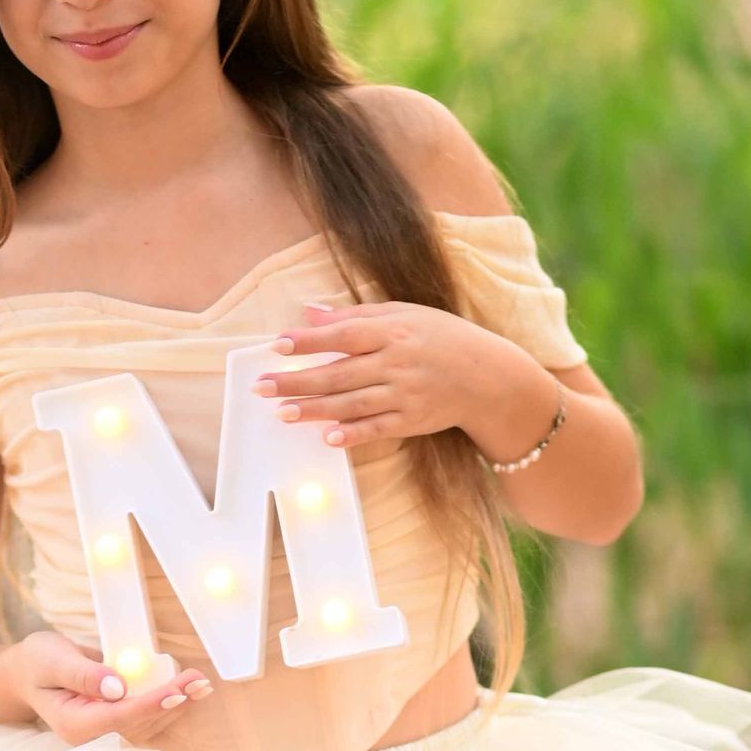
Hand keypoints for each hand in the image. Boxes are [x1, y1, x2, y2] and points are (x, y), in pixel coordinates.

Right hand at [1, 628, 214, 746]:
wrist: (27, 673)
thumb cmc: (37, 663)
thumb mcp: (52, 660)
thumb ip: (83, 674)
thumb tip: (117, 687)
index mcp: (74, 725)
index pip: (120, 718)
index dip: (151, 704)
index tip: (178, 690)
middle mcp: (92, 737)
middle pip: (140, 724)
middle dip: (172, 703)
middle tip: (201, 682)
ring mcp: (105, 732)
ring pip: (149, 724)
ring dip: (177, 705)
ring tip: (202, 684)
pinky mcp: (116, 723)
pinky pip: (147, 717)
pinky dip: (169, 703)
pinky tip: (188, 689)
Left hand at [255, 298, 537, 452]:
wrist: (487, 376)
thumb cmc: (440, 338)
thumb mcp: (404, 314)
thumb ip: (355, 316)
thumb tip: (310, 312)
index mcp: (394, 331)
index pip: (344, 335)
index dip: (310, 341)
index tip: (278, 345)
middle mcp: (397, 362)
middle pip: (340, 373)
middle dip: (298, 381)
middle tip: (262, 387)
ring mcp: (405, 393)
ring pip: (353, 403)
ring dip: (316, 410)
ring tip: (282, 413)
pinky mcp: (412, 420)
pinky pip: (378, 428)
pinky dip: (354, 434)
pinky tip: (328, 437)